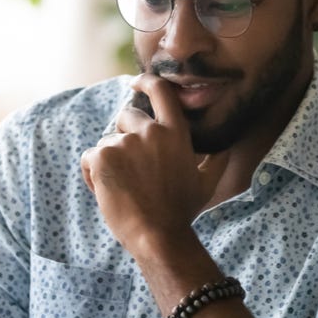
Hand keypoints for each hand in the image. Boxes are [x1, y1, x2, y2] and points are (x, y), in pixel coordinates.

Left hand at [81, 74, 229, 253]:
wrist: (158, 235)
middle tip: (131, 169)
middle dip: (124, 136)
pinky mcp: (103, 156)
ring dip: (109, 160)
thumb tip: (228, 147)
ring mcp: (125, 143)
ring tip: (122, 188)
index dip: (146, 82)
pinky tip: (106, 192)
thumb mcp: (207, 183)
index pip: (161, 92)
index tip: (136, 83)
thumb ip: (217, 159)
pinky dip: (92, 174)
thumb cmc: (181, 212)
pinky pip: (90, 157)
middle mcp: (150, 132)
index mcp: (175, 133)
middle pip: (126, 116)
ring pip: (107, 141)